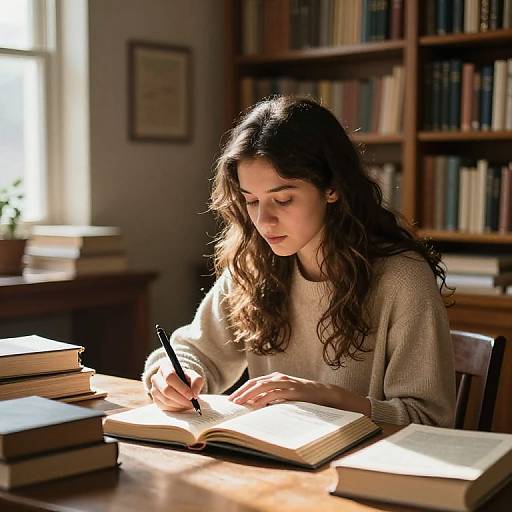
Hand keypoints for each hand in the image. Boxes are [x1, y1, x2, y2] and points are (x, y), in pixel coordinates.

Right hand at [150, 358, 203, 411]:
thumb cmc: (186, 378)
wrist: (178, 383)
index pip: (170, 377)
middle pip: (166, 390)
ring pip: (166, 400)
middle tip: (192, 403)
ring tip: (189, 404)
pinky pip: (165, 407)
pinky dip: (176, 408)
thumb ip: (197, 381)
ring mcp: (154, 389)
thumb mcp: (193, 375)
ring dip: (180, 404)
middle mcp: (156, 378)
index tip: (192, 396)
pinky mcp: (155, 400)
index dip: (181, 388)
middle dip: (181, 398)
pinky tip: (182, 405)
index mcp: (165, 367)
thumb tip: (194, 393)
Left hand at [228, 371, 370, 415]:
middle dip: (242, 392)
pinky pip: (275, 394)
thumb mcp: (286, 395)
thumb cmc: (304, 396)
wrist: (324, 393)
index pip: (254, 382)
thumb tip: (255, 406)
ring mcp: (286, 383)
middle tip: (232, 402)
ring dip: (249, 395)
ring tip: (240, 403)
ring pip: (263, 386)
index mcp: (275, 377)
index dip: (242, 390)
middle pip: (255, 383)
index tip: (232, 399)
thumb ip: (273, 397)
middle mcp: (279, 378)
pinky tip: (256, 405)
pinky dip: (264, 399)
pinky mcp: (292, 391)